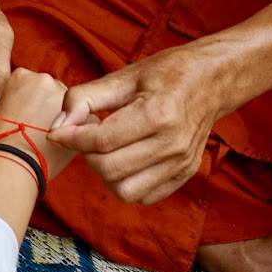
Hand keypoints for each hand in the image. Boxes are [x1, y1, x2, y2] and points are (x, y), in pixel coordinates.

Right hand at [0, 67, 79, 180]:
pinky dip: (76, 132)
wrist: (10, 162)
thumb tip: (24, 109)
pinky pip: (84, 120)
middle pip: (51, 93)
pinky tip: (60, 145)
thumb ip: (15, 102)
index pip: (31, 86)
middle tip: (36, 132)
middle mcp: (43, 79)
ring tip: (46, 140)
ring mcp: (63, 95)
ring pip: (68, 106)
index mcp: (20, 75)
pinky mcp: (82, 113)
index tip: (24, 121)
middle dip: (48, 109)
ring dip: (62, 119)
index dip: (29, 106)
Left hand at [47, 45, 229, 204]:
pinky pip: (144, 196)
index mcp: (158, 114)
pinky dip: (127, 183)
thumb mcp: (124, 76)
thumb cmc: (167, 74)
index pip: (101, 141)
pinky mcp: (186, 174)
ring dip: (106, 173)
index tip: (60, 132)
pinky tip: (127, 159)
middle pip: (110, 169)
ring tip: (108, 150)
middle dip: (87, 155)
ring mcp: (182, 163)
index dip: (71, 138)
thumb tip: (58, 127)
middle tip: (88, 136)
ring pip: (125, 190)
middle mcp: (173, 144)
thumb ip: (85, 98)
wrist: (212, 80)